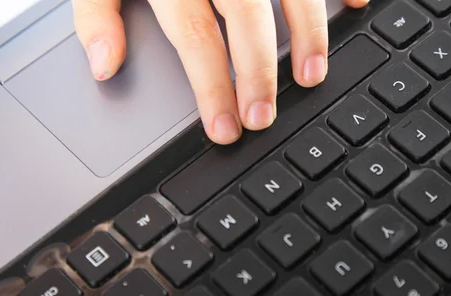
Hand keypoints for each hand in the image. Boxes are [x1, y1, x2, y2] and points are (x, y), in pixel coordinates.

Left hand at [73, 0, 369, 144]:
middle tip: (265, 117)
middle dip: (259, 73)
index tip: (225, 128)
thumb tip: (104, 66)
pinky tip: (353, 4)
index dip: (212, 87)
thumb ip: (97, 13)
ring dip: (308, 32)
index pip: (195, 37)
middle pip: (246, 18)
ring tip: (311, 75)